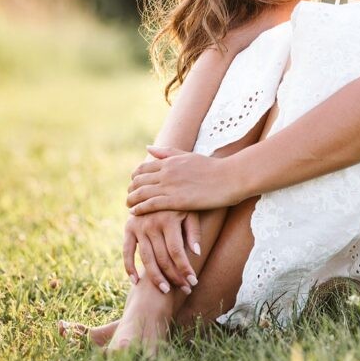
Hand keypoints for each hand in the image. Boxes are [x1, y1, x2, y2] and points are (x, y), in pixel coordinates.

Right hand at [123, 209, 201, 293]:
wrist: (157, 186)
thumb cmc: (181, 202)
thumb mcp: (191, 211)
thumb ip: (194, 231)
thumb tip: (196, 253)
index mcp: (168, 219)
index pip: (176, 251)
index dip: (185, 269)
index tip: (193, 282)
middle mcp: (152, 224)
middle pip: (162, 258)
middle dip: (174, 276)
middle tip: (185, 290)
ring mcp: (138, 226)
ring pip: (146, 259)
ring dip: (155, 278)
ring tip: (166, 291)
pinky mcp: (128, 228)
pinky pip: (127, 252)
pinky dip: (129, 268)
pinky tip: (136, 282)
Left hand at [126, 146, 241, 214]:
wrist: (230, 177)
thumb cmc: (213, 168)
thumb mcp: (188, 156)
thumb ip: (167, 152)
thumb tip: (148, 148)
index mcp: (170, 161)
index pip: (143, 168)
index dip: (135, 177)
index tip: (134, 184)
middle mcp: (167, 172)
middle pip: (139, 180)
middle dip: (131, 189)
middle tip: (129, 197)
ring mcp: (170, 186)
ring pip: (141, 193)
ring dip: (131, 200)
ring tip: (129, 206)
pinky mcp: (176, 200)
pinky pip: (151, 204)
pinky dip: (140, 208)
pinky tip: (135, 213)